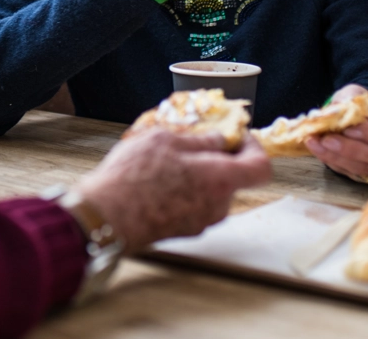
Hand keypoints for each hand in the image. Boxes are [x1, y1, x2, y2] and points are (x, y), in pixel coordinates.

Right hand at [72, 132, 271, 251]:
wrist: (107, 217)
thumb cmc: (134, 178)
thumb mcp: (166, 141)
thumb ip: (200, 140)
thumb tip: (219, 140)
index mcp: (220, 180)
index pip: (261, 167)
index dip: (254, 148)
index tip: (238, 137)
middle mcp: (217, 206)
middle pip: (232, 179)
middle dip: (217, 160)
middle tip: (192, 144)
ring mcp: (201, 222)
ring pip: (211, 193)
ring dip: (197, 177)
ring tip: (166, 163)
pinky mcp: (183, 231)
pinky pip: (193, 206)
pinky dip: (184, 192)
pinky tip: (157, 183)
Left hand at [305, 84, 367, 183]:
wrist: (366, 118)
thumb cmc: (365, 104)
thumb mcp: (357, 93)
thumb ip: (348, 98)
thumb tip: (334, 111)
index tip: (350, 128)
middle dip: (353, 149)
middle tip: (327, 139)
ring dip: (339, 158)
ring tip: (317, 144)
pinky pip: (355, 174)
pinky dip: (334, 163)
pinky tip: (318, 150)